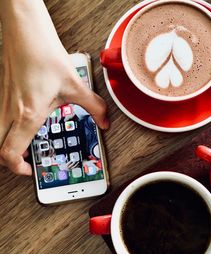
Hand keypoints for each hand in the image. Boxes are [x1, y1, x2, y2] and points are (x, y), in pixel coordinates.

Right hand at [0, 0, 107, 175]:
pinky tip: (22, 121)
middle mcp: (10, 111)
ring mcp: (1, 102)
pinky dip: (5, 128)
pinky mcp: (1, 93)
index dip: (18, 168)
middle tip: (25, 160)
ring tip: (24, 144)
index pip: (10, 153)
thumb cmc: (45, 55)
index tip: (30, 170)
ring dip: (5, 144)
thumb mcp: (76, 85)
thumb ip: (94, 107)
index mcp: (28, 114)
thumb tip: (105, 122)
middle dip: (8, 160)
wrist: (26, 31)